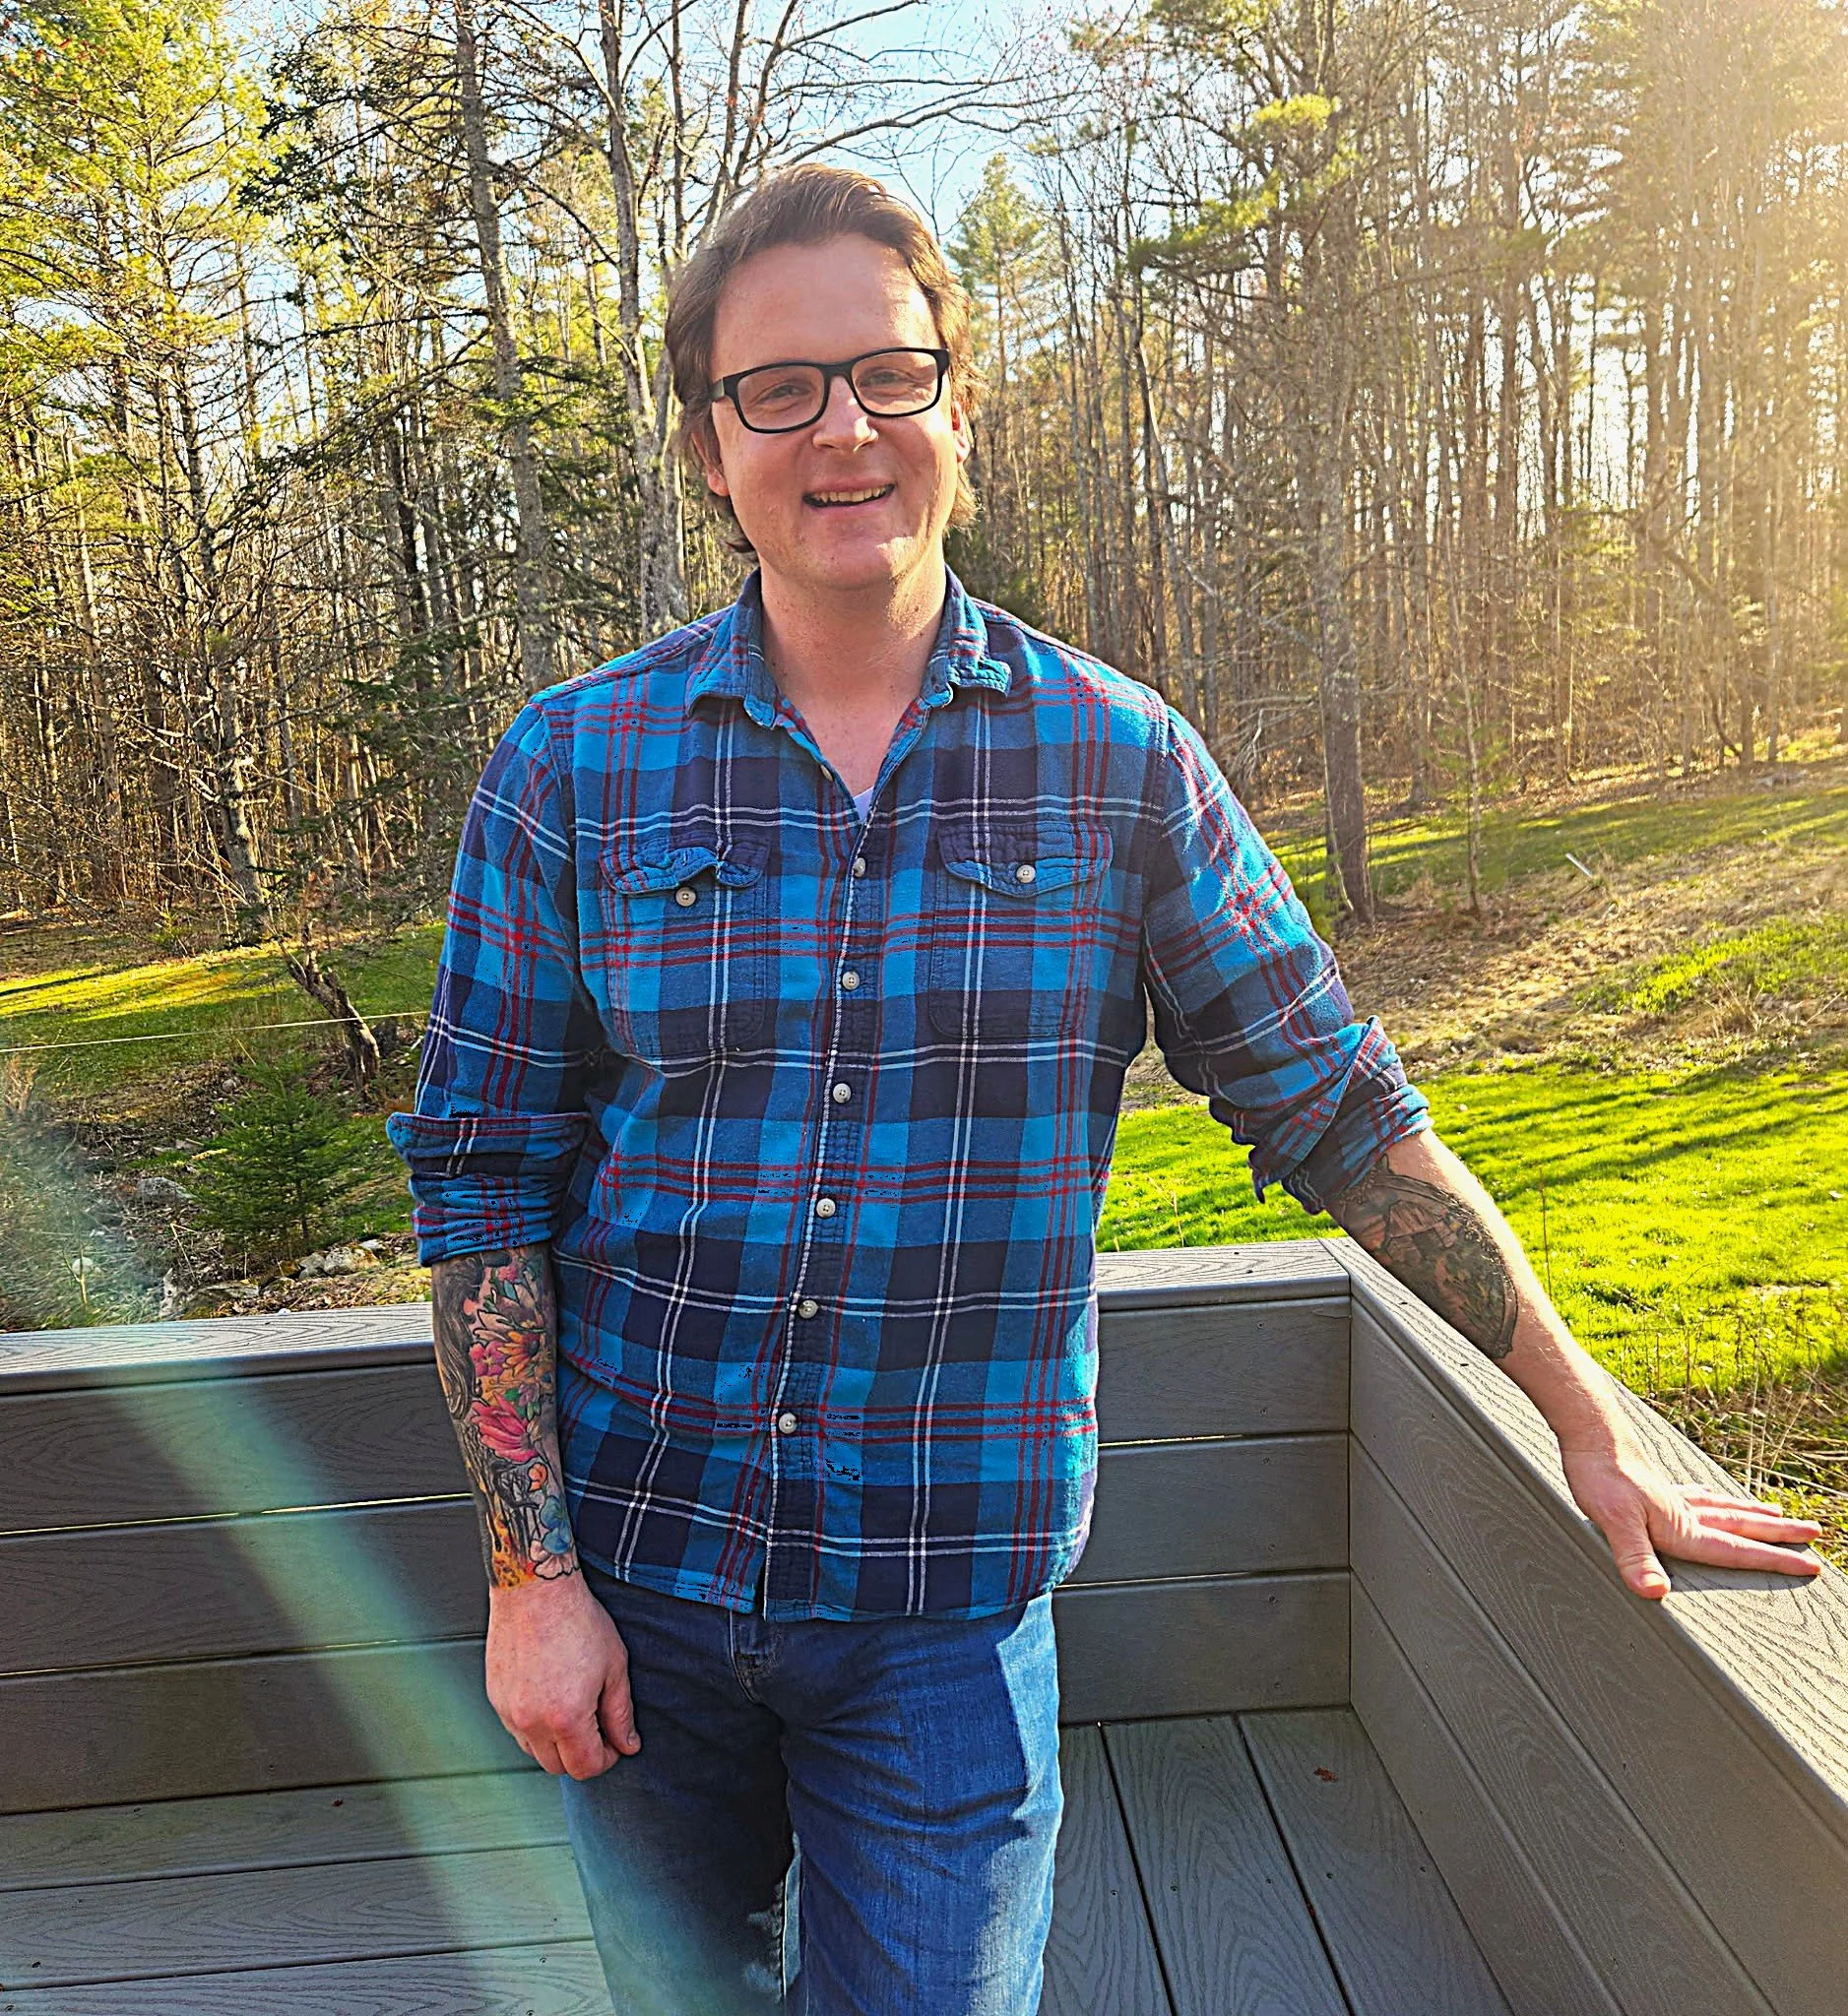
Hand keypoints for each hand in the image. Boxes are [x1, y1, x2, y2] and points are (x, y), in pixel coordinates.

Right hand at [485, 1573, 640, 1776]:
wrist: (535, 1589)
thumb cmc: (577, 1620)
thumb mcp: (614, 1665)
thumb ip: (620, 1713)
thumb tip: (628, 1744)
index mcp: (566, 1717)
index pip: (585, 1767)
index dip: (606, 1760)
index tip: (613, 1744)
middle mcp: (532, 1721)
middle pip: (557, 1767)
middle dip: (581, 1755)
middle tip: (597, 1728)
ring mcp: (509, 1711)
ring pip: (534, 1751)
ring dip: (555, 1743)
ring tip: (573, 1709)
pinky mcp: (495, 1697)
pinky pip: (516, 1729)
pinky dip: (534, 1725)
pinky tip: (550, 1696)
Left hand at [1560, 1440, 1823, 1598]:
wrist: (1590, 1436)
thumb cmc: (1601, 1478)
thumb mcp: (1614, 1522)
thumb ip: (1635, 1558)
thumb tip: (1655, 1593)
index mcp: (1682, 1527)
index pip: (1736, 1550)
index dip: (1772, 1560)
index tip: (1809, 1566)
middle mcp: (1684, 1511)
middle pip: (1741, 1525)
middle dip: (1779, 1533)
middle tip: (1814, 1533)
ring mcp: (1671, 1496)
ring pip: (1723, 1507)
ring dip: (1752, 1514)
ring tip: (1777, 1515)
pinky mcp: (1655, 1486)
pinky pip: (1697, 1495)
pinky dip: (1714, 1498)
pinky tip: (1713, 1496)